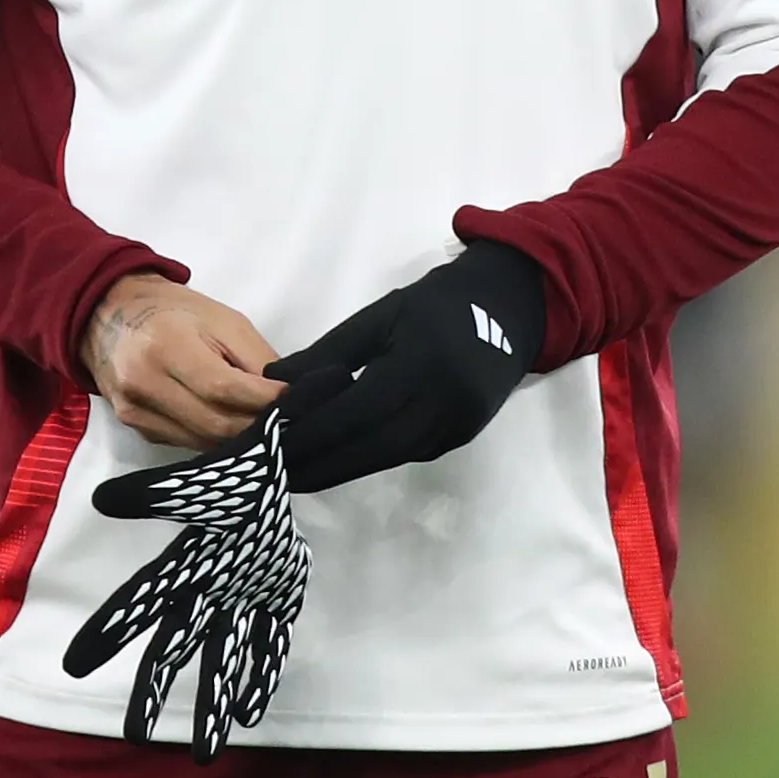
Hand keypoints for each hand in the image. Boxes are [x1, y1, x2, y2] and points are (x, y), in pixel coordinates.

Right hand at [61, 409, 309, 759]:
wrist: (279, 471)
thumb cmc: (233, 476)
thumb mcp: (197, 486)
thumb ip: (155, 494)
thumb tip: (102, 499)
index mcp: (185, 566)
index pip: (140, 605)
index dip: (109, 634)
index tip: (75, 667)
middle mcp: (208, 592)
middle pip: (176, 648)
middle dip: (156, 689)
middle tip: (136, 734)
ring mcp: (245, 601)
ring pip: (225, 658)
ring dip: (215, 702)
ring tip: (205, 754)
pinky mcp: (279, 601)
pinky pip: (269, 647)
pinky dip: (260, 678)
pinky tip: (248, 714)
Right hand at [84, 274, 284, 448]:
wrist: (109, 313)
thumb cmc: (174, 311)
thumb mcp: (223, 319)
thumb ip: (256, 358)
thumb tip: (286, 396)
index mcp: (167, 346)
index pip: (222, 389)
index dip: (262, 401)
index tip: (292, 402)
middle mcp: (144, 383)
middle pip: (214, 423)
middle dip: (256, 426)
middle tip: (284, 421)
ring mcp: (135, 410)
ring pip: (201, 441)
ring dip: (237, 439)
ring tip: (262, 426)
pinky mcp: (133, 425)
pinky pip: (184, 442)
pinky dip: (212, 438)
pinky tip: (229, 426)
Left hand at [264, 241, 545, 492]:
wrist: (508, 308)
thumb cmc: (437, 303)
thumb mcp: (381, 314)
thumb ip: (328, 351)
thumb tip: (274, 384)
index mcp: (422, 362)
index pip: (358, 411)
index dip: (313, 433)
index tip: (270, 444)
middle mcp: (445, 401)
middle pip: (373, 447)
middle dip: (321, 465)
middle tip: (274, 473)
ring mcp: (458, 423)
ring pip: (390, 457)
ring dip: (341, 470)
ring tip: (297, 474)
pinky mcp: (462, 436)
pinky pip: (408, 454)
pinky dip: (369, 460)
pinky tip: (337, 461)